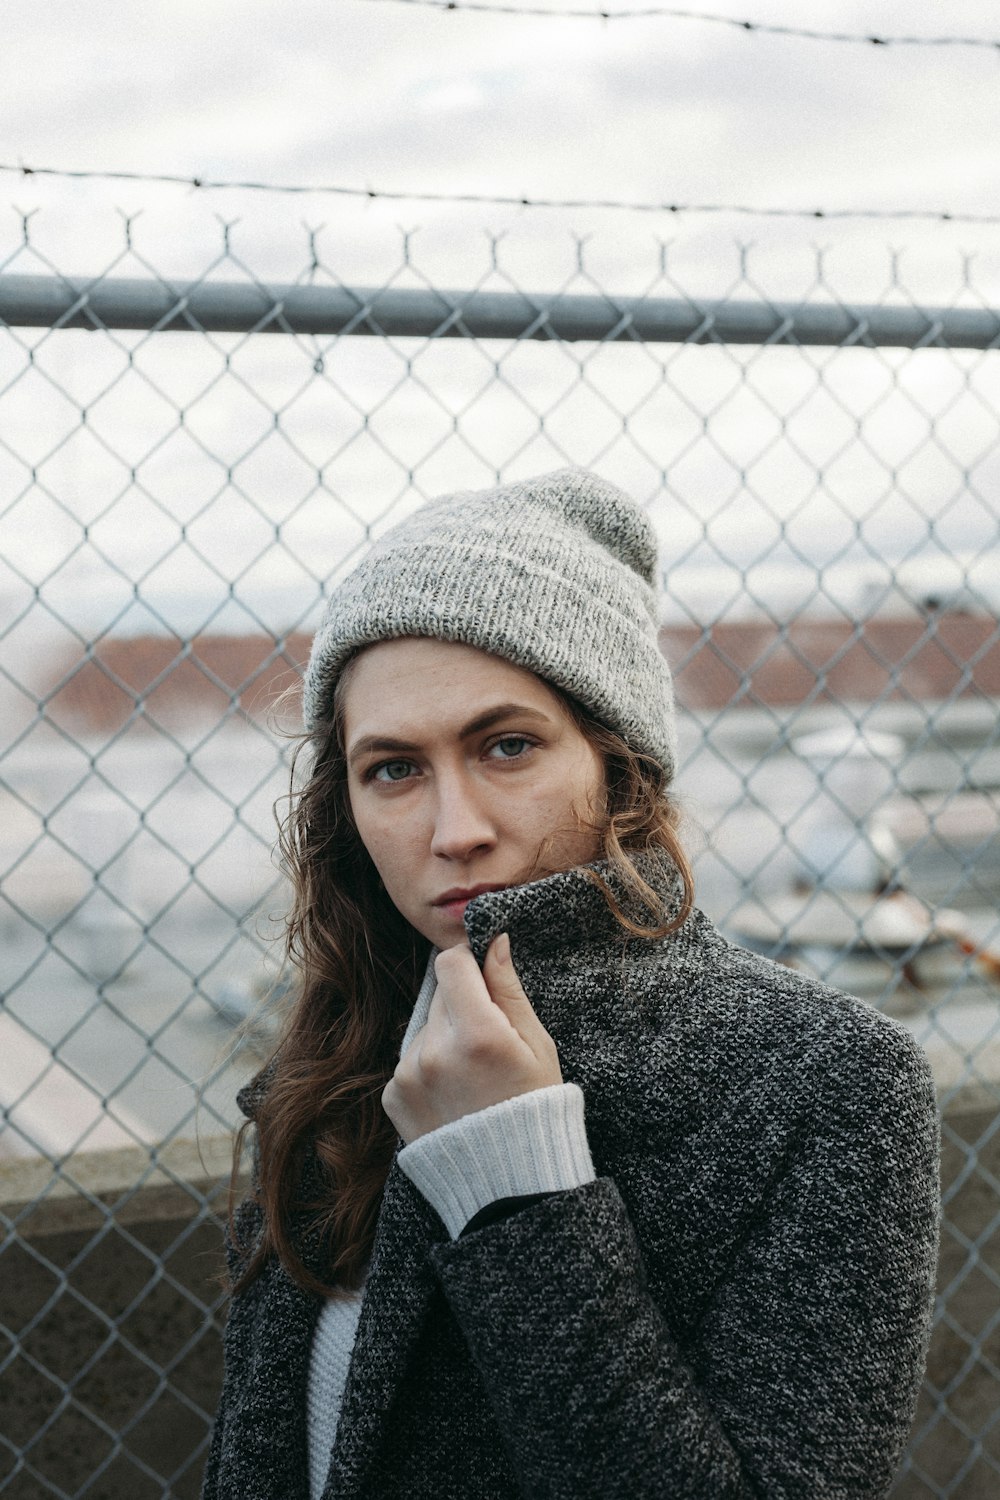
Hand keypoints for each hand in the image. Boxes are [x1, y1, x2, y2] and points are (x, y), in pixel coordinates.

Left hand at [382, 932, 562, 1143]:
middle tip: (487, 1044)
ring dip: (444, 1039)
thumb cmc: (533, 1107)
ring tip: (472, 1076)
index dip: (468, 965)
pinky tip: (453, 1094)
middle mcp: (436, 1052)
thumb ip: (508, 989)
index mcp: (477, 1034)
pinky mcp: (393, 1096)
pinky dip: (428, 1068)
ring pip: (424, 1029)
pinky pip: (409, 1060)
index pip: (451, 964)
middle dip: (462, 1007)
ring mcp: (409, 1076)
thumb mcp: (536, 1044)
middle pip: (439, 997)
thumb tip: (494, 941)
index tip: (481, 978)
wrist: (507, 1182)